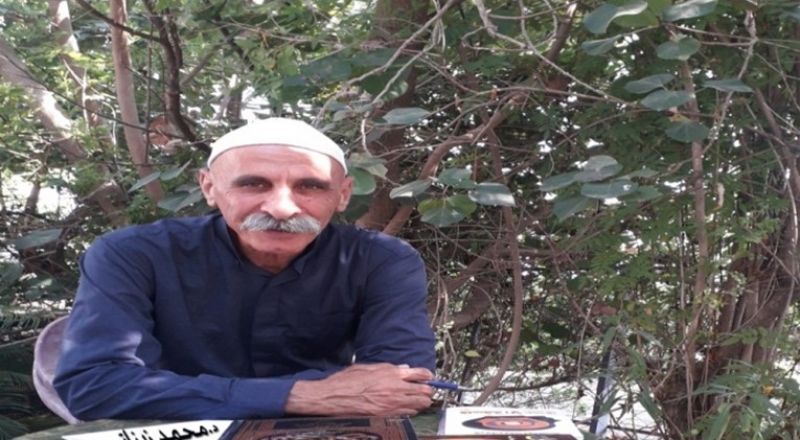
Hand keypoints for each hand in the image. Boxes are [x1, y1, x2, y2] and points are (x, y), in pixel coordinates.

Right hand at [285, 363, 433, 415]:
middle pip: (424, 391)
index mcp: (391, 373)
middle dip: (427, 390)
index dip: (427, 375)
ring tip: (419, 400)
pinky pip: (407, 414)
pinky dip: (411, 411)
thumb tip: (403, 369)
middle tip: (426, 390)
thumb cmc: (346, 381)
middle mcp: (395, 388)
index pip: (419, 373)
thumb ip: (388, 368)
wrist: (332, 397)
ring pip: (419, 405)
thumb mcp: (367, 367)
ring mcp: (392, 404)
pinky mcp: (387, 416)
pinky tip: (407, 409)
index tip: (429, 377)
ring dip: (421, 402)